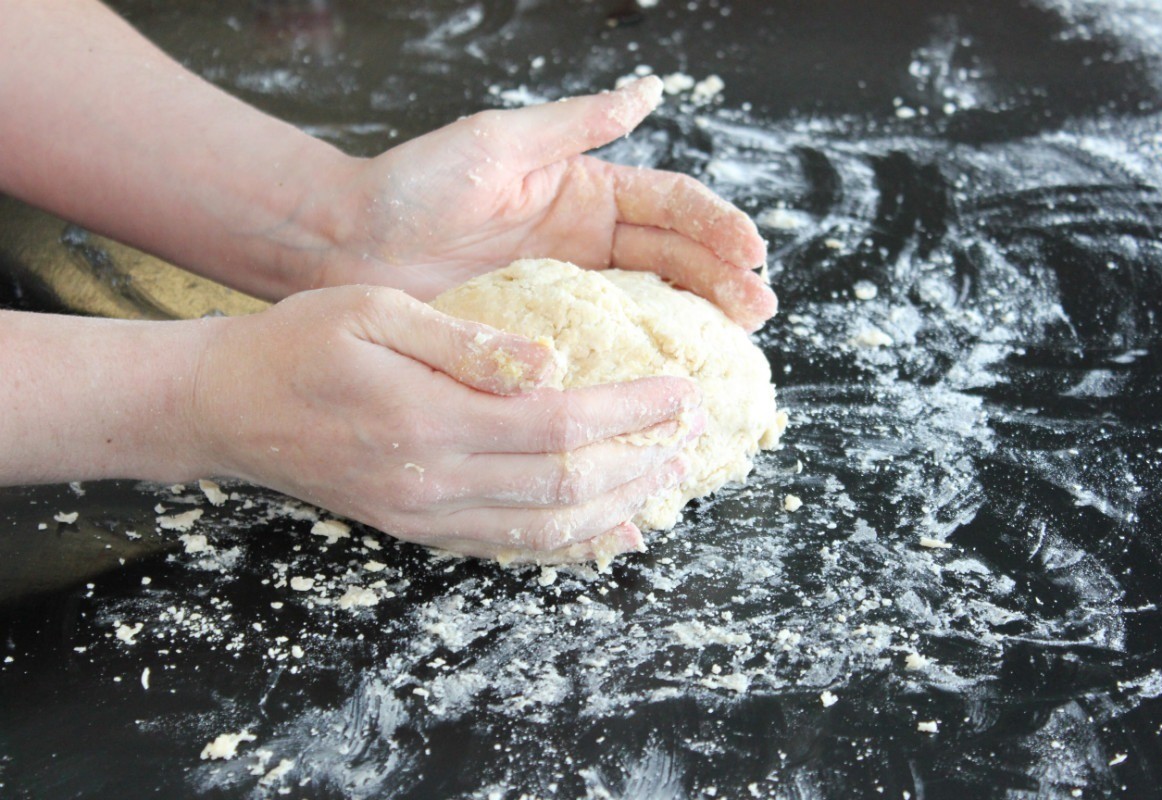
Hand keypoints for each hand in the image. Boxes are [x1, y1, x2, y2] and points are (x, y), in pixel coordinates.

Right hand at [189, 286, 703, 561]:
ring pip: (543, 530)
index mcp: (430, 421)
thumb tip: (549, 362)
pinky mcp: (417, 528)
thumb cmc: (299, 344)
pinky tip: (602, 535)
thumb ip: (466, 340)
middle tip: (690, 439)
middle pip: (565, 487)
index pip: (560, 426)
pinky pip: (505, 548)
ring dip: (613, 510)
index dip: (630, 414)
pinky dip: (563, 546)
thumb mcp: (376, 311)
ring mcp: (426, 515)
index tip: (680, 394)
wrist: (228, 407)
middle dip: (638, 464)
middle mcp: (435, 482)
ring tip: (664, 486)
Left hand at [313, 77, 776, 329]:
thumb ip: (575, 123)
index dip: (714, 226)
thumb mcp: (498, 142)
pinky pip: (602, 345)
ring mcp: (568, 292)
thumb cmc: (414, 184)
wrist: (347, 245)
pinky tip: (669, 377)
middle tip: (759, 308)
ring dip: (698, 319)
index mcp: (585, 192)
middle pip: (674, 260)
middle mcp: (587, 242)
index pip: (669, 207)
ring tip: (738, 339)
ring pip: (650, 304)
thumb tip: (648, 91)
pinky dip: (640, 359)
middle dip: (722, 279)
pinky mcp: (541, 334)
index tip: (752, 250)